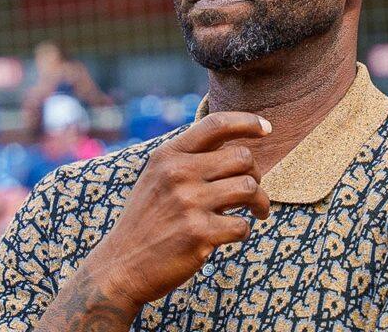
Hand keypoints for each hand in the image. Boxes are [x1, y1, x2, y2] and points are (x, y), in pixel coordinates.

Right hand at [38, 111, 272, 330]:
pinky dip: (243, 231)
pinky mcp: (198, 234)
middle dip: (256, 175)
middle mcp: (178, 174)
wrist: (120, 266)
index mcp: (168, 155)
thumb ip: (189, 158)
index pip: (215, 124)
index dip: (247, 121)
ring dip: (259, 202)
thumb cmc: (147, 220)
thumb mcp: (157, 177)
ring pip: (249, 188)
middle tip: (252, 192)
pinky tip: (230, 234)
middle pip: (242, 158)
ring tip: (255, 212)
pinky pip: (242, 225)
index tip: (266, 129)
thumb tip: (236, 143)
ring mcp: (188, 203)